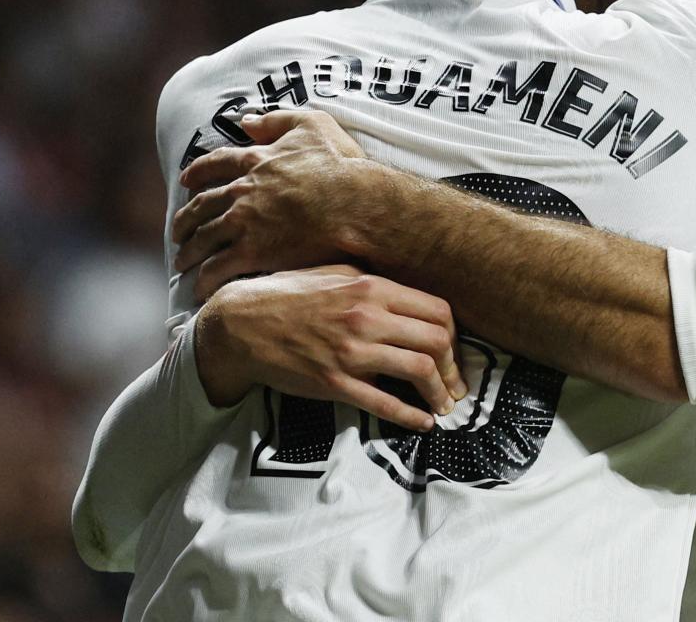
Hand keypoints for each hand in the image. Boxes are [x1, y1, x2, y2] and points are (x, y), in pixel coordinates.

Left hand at [172, 109, 370, 298]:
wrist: (353, 204)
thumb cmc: (340, 166)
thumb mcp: (313, 125)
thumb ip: (277, 119)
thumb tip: (246, 120)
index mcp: (254, 161)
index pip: (215, 165)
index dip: (196, 173)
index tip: (185, 181)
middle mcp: (242, 192)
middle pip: (201, 206)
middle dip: (184, 221)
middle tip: (177, 232)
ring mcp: (244, 223)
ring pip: (204, 239)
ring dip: (189, 253)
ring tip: (182, 263)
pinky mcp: (253, 252)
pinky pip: (218, 267)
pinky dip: (205, 278)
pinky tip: (201, 288)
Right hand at [193, 265, 468, 431]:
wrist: (240, 325)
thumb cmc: (288, 296)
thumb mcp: (336, 272)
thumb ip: (375, 284)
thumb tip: (409, 299)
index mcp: (372, 288)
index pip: (438, 311)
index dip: (454, 335)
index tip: (453, 351)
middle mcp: (368, 317)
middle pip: (437, 341)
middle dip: (453, 367)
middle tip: (455, 383)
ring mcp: (352, 352)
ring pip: (419, 370)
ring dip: (440, 392)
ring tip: (445, 404)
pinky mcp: (334, 383)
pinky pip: (384, 403)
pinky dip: (411, 415)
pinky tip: (424, 422)